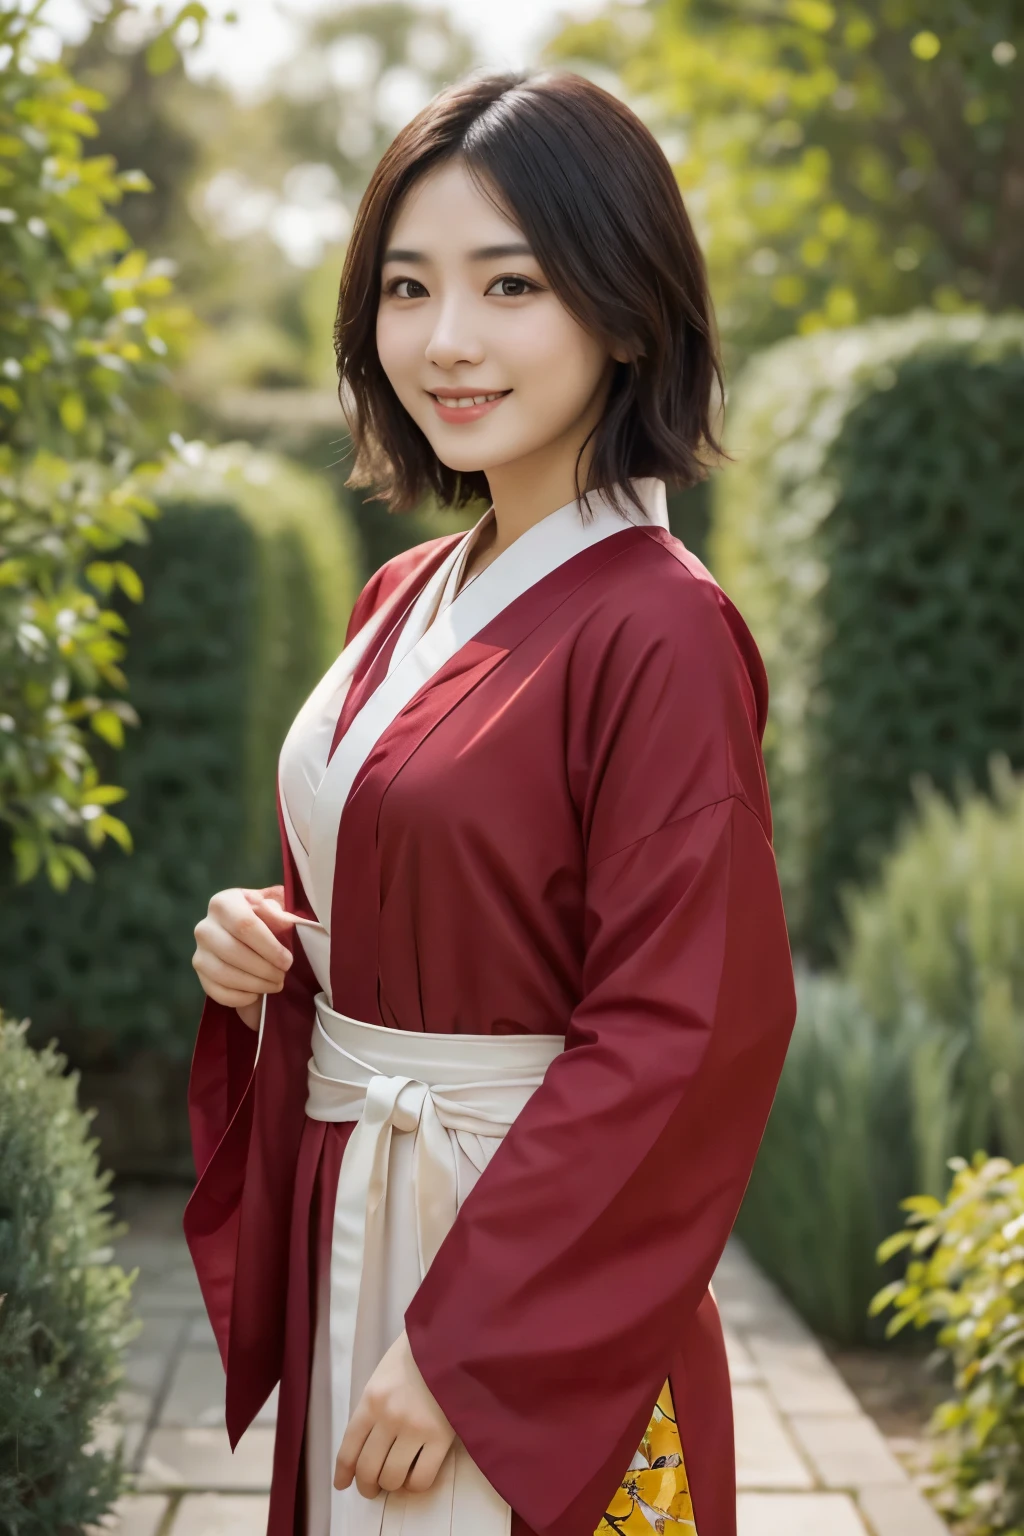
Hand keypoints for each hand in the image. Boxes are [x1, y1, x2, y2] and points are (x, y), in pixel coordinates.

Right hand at [192, 884, 298, 1030]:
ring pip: (224, 974)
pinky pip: (216, 991)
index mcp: (225, 903)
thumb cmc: (267, 918)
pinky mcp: (200, 973)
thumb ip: (282, 915)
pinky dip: (239, 997)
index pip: (245, 925)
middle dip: (263, 969)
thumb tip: (286, 924)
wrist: (250, 932)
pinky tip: (256, 994)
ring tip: (275, 985)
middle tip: (283, 976)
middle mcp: (205, 926)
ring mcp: (199, 951)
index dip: (269, 947)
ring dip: (254, 984)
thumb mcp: (278, 908)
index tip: (287, 961)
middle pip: (233, 951)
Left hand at [334, 1330, 454, 1499]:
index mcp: (371, 1399)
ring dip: (391, 1486)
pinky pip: (421, 1478)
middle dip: (367, 1486)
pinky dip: (415, 1485)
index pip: (349, 1448)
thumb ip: (372, 1407)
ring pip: (392, 1478)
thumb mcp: (383, 1375)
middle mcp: (388, 1417)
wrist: (452, 1340)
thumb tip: (364, 1445)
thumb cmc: (416, 1354)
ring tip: (396, 1480)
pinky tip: (416, 1476)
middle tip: (373, 1488)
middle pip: (368, 1469)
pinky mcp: (441, 1437)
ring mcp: (415, 1428)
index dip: (344, 1473)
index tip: (343, 1484)